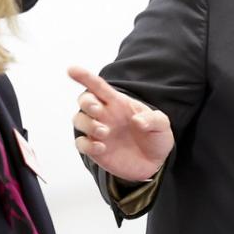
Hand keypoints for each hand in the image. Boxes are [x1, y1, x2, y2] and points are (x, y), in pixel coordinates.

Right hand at [70, 66, 174, 183]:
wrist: (154, 163)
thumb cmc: (155, 138)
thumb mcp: (162, 126)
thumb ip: (153, 120)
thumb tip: (138, 121)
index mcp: (118, 103)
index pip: (98, 86)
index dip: (84, 77)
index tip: (72, 70)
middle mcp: (104, 115)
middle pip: (84, 101)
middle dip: (86, 103)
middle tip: (98, 111)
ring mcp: (98, 132)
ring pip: (79, 120)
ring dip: (88, 124)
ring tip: (105, 132)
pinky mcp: (95, 150)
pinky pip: (81, 144)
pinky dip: (87, 145)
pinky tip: (102, 148)